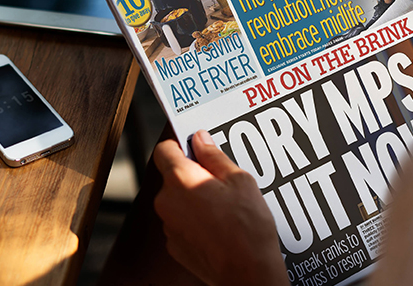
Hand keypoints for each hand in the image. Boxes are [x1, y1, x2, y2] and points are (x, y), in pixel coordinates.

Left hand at [153, 131, 289, 285]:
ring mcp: (168, 225)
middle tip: (219, 180)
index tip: (195, 146)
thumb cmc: (247, 226)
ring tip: (222, 205)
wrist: (247, 272)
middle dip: (192, 173)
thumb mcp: (239, 179)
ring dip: (192, 197)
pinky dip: (193, 219)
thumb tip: (200, 139)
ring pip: (176, 199)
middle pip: (171, 175)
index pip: (164, 149)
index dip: (179, 144)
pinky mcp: (174, 245)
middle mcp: (166, 201)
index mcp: (180, 179)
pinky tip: (217, 224)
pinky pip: (180, 222)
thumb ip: (214, 155)